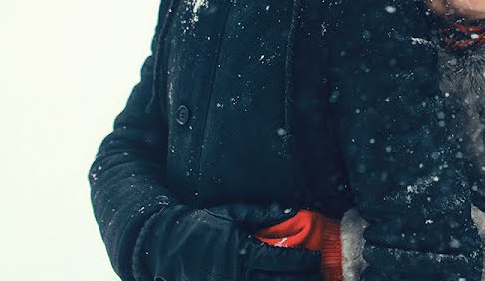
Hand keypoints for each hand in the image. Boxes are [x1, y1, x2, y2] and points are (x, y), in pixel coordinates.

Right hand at [139, 205, 320, 280]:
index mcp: (243, 252)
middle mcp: (237, 275)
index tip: (317, 259)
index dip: (304, 262)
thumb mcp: (232, 213)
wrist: (164, 244)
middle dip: (302, 279)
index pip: (282, 261)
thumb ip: (264, 213)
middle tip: (319, 275)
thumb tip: (293, 210)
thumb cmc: (201, 225)